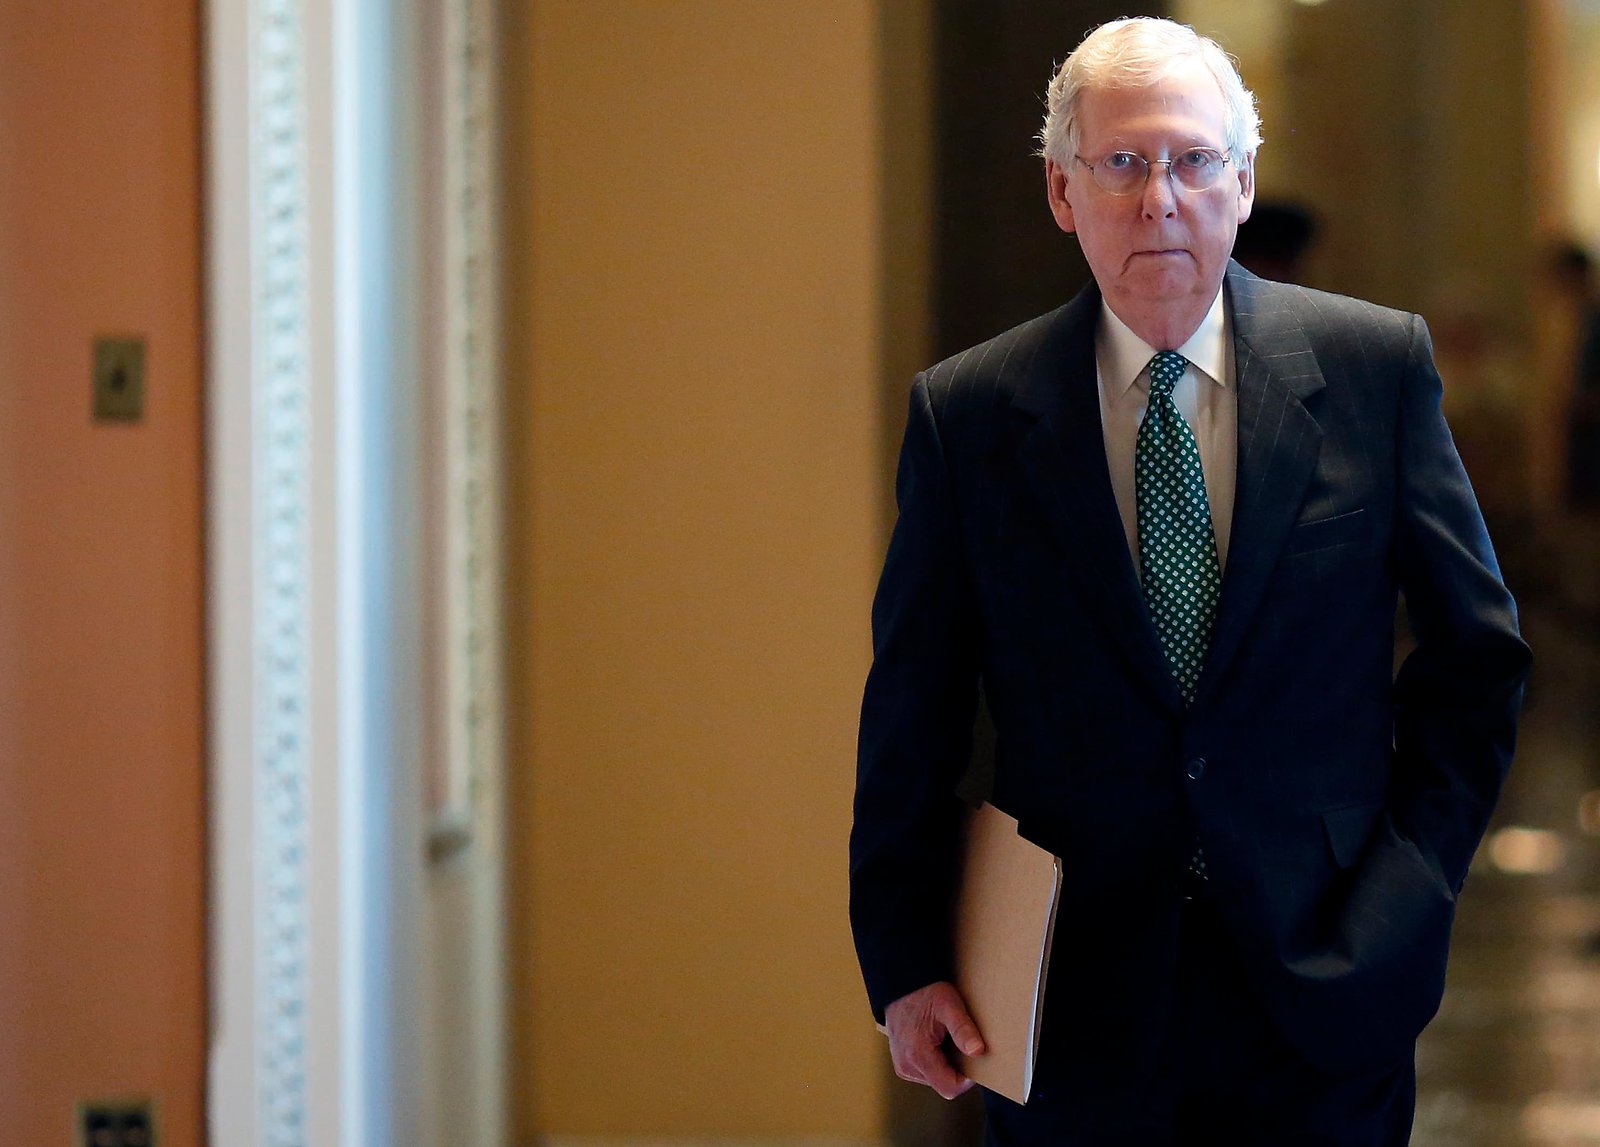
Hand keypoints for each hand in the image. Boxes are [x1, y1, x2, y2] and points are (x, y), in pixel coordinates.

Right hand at [884, 981, 985, 1098]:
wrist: (901, 984)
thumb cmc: (925, 993)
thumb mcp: (949, 1005)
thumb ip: (963, 1029)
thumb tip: (977, 1051)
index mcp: (918, 1055)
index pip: (950, 1087)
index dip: (967, 1078)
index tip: (973, 1058)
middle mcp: (906, 1066)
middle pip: (943, 1084)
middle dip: (957, 1068)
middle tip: (959, 1043)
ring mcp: (902, 1066)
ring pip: (935, 1080)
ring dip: (946, 1065)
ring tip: (945, 1040)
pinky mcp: (902, 1063)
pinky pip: (926, 1073)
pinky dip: (936, 1062)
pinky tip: (936, 1042)